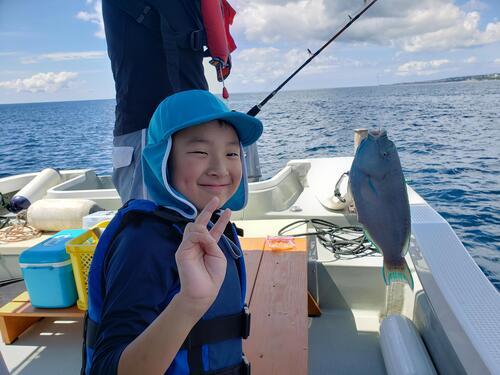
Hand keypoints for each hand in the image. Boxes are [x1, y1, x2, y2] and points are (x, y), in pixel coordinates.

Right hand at [175, 197, 230, 316]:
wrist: (203, 292)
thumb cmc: (212, 276)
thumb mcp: (218, 255)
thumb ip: (211, 241)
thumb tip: (201, 231)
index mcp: (208, 246)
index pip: (213, 230)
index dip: (220, 219)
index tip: (227, 209)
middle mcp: (197, 244)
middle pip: (200, 223)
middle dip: (208, 211)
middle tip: (216, 200)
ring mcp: (188, 246)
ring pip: (195, 227)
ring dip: (205, 231)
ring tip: (209, 243)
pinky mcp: (182, 251)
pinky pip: (192, 236)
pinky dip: (200, 237)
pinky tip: (205, 242)